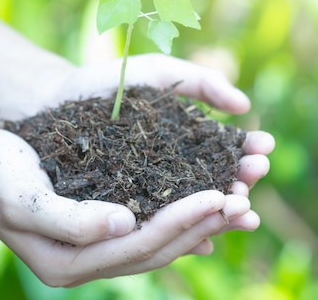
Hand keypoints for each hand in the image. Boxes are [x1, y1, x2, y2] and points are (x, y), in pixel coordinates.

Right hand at [0, 127, 269, 286]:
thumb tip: (125, 224)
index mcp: (72, 261)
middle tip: (245, 201)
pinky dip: (184, 216)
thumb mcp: (24, 197)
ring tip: (242, 202)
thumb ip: (71, 219)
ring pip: (163, 238)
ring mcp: (101, 245)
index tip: (221, 196)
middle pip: (160, 247)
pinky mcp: (108, 224)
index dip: (183, 222)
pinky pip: (154, 226)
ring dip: (204, 221)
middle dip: (205, 223)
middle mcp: (92, 259)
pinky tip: (212, 208)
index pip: (141, 246)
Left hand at [54, 53, 273, 230]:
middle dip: (240, 185)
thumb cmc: (109, 83)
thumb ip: (203, 83)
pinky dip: (181, 236)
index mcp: (190, 145)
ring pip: (191, 213)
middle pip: (215, 187)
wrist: (53, 99)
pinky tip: (203, 243)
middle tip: (253, 180)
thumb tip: (245, 107)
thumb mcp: (160, 74)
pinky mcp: (123, 214)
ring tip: (238, 208)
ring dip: (220, 215)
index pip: (227, 156)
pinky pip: (155, 229)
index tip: (264, 151)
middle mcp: (176, 175)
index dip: (247, 155)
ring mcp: (151, 197)